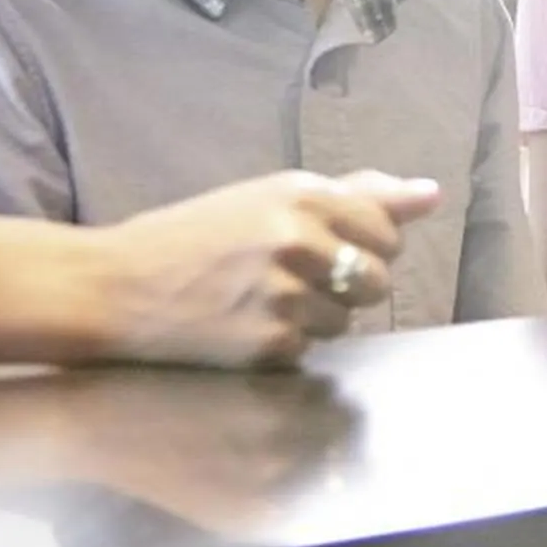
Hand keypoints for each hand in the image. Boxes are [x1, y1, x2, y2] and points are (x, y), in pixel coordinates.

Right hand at [86, 170, 441, 366]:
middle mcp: (299, 240)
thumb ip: (360, 194)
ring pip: (346, 320)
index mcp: (304, 195)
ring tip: (262, 302)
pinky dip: (284, 346)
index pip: (388, 232)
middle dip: (348, 285)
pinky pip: (310, 351)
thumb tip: (432, 194)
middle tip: (294, 279)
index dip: (365, 245)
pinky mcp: (268, 345)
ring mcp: (283, 295)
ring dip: (316, 318)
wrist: (115, 288)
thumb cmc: (196, 236)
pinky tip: (245, 328)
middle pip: (377, 280)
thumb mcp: (272, 197)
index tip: (328, 248)